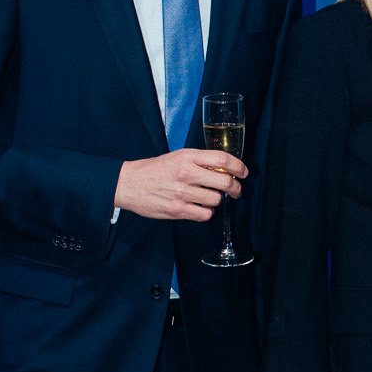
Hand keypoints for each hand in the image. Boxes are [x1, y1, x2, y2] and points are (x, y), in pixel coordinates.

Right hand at [114, 149, 245, 220]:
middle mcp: (186, 173)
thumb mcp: (177, 157)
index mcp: (187, 156)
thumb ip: (199, 161)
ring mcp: (182, 193)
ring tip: (207, 197)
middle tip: (235, 190)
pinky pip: (205, 215)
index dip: (238, 166)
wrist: (128, 183)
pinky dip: (206, 213)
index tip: (243, 172)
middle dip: (235, 188)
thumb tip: (225, 169)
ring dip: (216, 200)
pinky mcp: (177, 210)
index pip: (222, 159)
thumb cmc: (153, 170)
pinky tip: (199, 208)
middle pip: (225, 181)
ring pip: (216, 200)